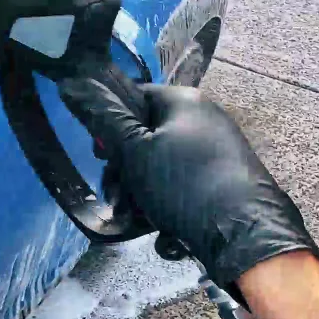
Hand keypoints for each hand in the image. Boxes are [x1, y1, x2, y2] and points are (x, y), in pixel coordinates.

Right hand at [58, 73, 318, 290]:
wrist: (243, 234)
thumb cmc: (183, 185)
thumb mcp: (134, 152)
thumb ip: (105, 120)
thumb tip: (75, 84)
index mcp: (185, 101)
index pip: (135, 97)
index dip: (110, 124)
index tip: (100, 154)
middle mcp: (205, 120)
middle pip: (148, 136)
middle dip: (126, 170)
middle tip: (117, 195)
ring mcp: (219, 152)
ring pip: (164, 168)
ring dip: (144, 195)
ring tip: (140, 219)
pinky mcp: (227, 182)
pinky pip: (186, 189)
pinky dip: (171, 208)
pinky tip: (167, 231)